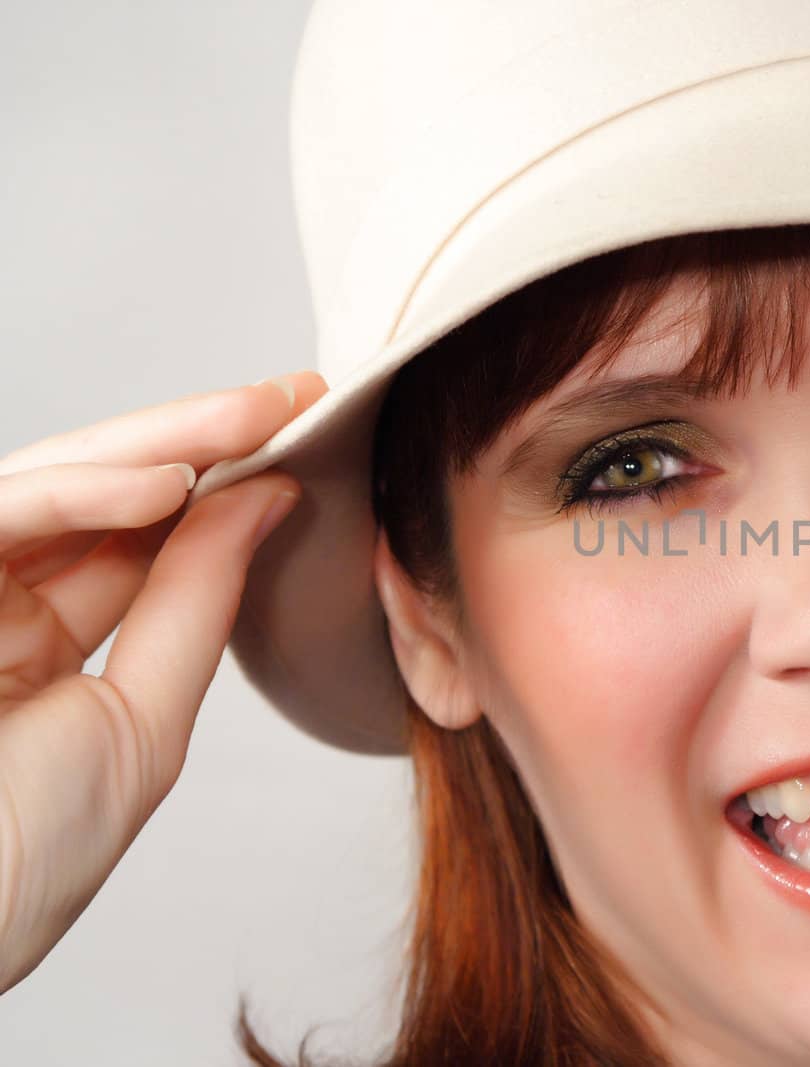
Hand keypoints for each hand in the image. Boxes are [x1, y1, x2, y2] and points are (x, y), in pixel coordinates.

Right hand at [0, 370, 326, 993]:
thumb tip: (267, 500)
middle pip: (101, 494)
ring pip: (53, 483)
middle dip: (200, 438)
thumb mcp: (140, 723)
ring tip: (256, 416)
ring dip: (157, 443)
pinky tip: (169, 480)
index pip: (137, 538)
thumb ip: (195, 605)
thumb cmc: (21, 859)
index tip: (303, 437)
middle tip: (291, 395)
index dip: (219, 483)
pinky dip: (81, 493)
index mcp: (42, 643)